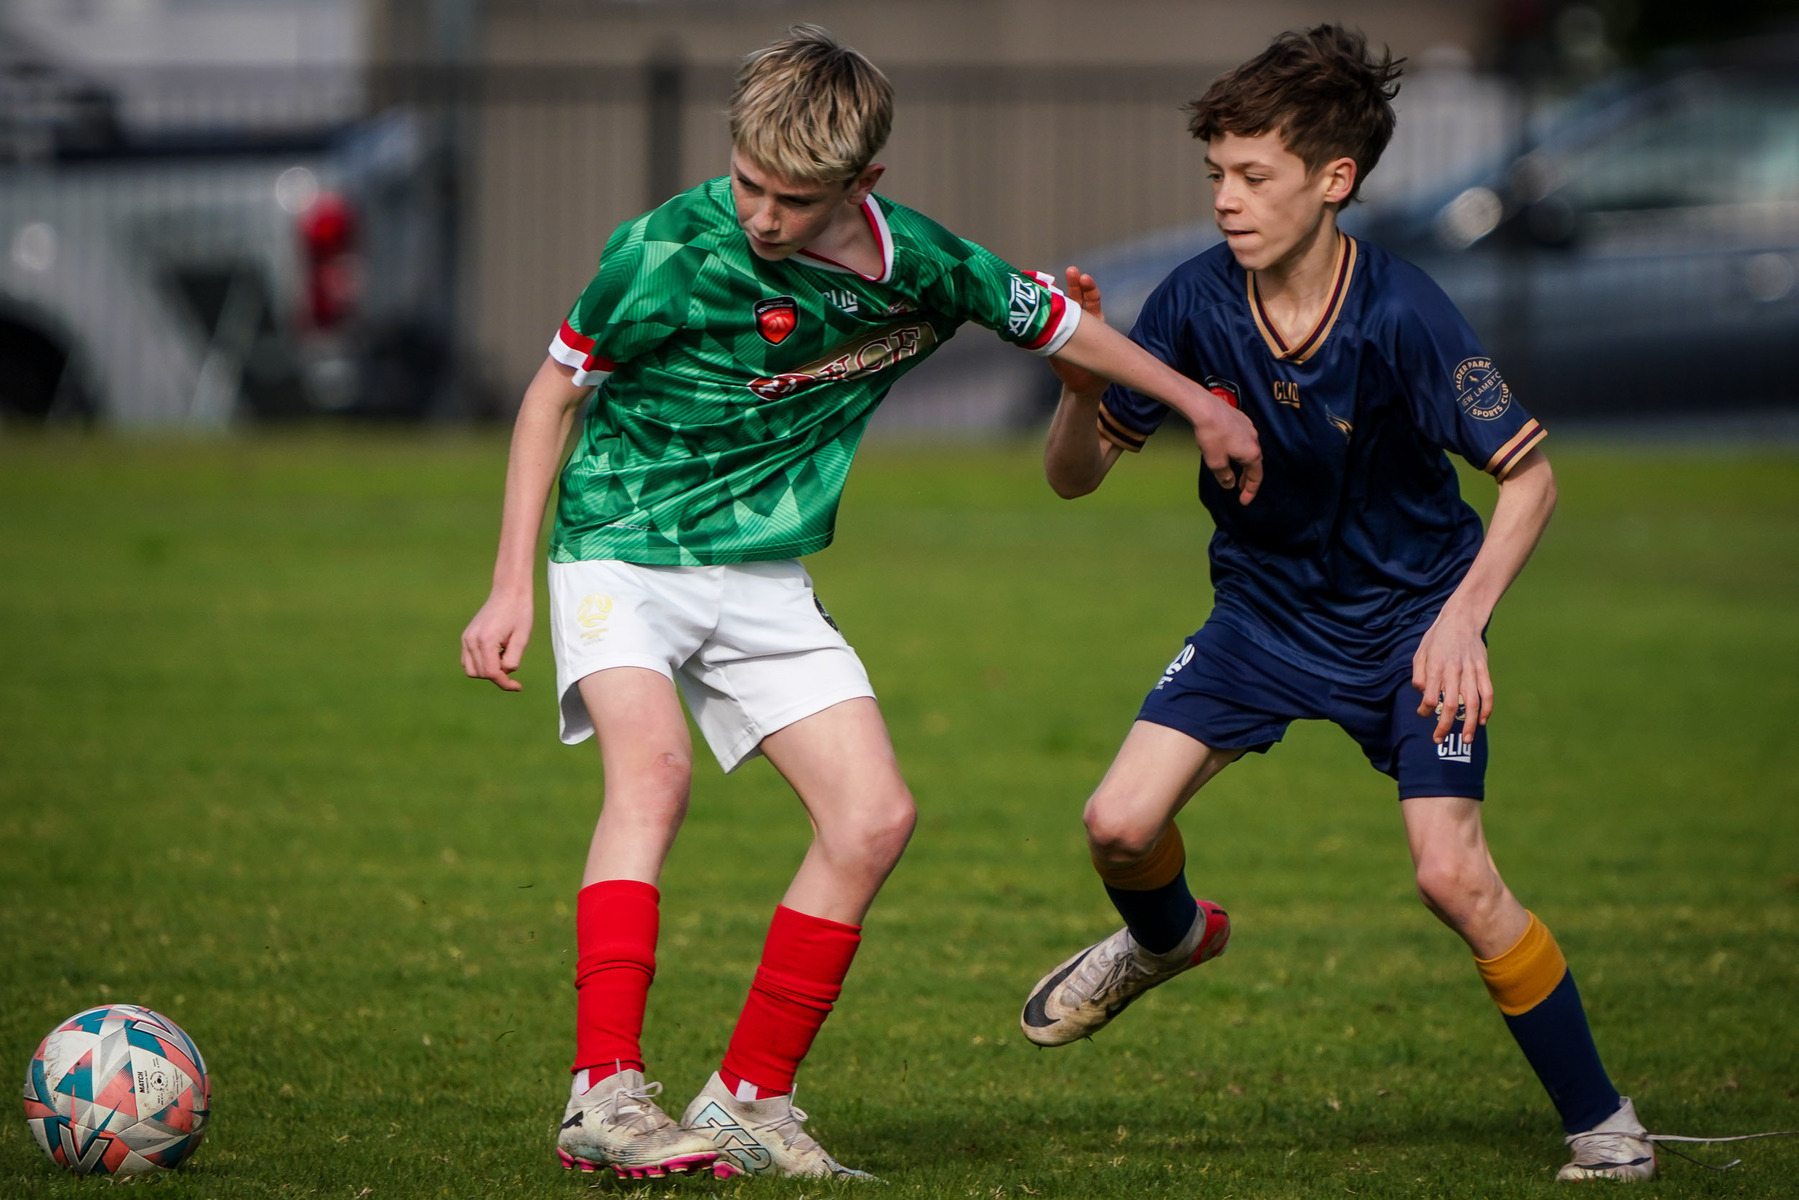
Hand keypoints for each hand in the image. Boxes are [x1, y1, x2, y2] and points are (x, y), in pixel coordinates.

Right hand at [461, 589, 532, 691]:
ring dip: (487, 670)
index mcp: (485, 640)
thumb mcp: (522, 639)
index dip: (505, 683)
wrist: (509, 591)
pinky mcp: (466, 637)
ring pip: (471, 670)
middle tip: (512, 661)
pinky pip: (468, 660)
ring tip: (503, 655)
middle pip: (480, 674)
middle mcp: (471, 640)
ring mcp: (466, 638)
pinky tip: (496, 653)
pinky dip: (481, 663)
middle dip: (497, 675)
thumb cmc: (519, 613)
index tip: (518, 687)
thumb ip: (513, 660)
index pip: (491, 673)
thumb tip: (504, 673)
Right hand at [1048, 267, 1108, 396]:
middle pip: (1077, 297)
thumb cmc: (1099, 370)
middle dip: (1074, 283)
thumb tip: (1097, 340)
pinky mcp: (1052, 335)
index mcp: (1096, 321)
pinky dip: (1040, 308)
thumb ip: (1098, 348)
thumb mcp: (1103, 358)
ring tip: (1049, 280)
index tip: (1085, 279)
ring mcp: (1064, 326)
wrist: (1083, 385)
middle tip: (1071, 272)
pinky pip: (1045, 320)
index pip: (1092, 300)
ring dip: (1055, 292)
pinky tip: (1035, 297)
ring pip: (1060, 305)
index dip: (1089, 290)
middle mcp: (1080, 320)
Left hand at [1192, 402, 1262, 504]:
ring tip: (1237, 472)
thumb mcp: (1216, 462)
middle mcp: (1255, 440)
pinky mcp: (1242, 419)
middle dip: (1248, 478)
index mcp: (1252, 453)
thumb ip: (1225, 476)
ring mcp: (1250, 428)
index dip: (1251, 491)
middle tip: (1241, 489)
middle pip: (1255, 464)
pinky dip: (1240, 451)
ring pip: (1250, 451)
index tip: (1244, 502)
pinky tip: (1231, 451)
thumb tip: (1230, 484)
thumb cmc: (1212, 436)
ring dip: (1244, 464)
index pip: (1256, 477)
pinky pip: (1244, 440)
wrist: (1205, 408)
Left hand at [1412, 607, 1491, 744]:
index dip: (1425, 709)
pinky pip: (1488, 692)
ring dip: (1469, 723)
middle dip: (1444, 725)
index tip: (1422, 714)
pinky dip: (1487, 709)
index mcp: (1436, 665)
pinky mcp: (1484, 669)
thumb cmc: (1438, 637)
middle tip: (1439, 740)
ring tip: (1466, 740)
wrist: (1462, 618)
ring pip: (1472, 702)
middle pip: (1450, 704)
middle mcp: (1454, 670)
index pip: (1429, 695)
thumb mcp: (1421, 651)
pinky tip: (1483, 721)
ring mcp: (1471, 670)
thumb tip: (1422, 692)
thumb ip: (1419, 673)